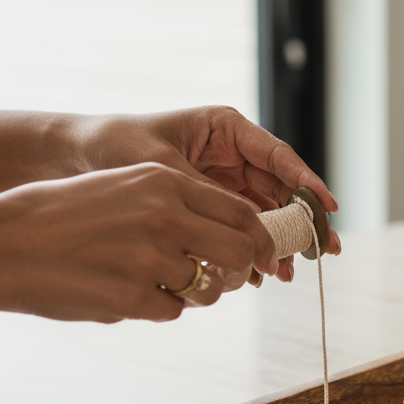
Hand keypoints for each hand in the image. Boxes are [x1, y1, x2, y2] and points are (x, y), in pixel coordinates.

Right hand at [0, 163, 278, 321]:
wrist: (2, 243)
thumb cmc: (63, 214)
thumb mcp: (124, 187)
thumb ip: (177, 205)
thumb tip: (232, 236)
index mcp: (164, 182)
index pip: (240, 213)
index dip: (260, 238)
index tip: (265, 253)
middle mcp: (165, 217)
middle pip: (239, 252)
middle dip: (243, 269)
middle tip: (234, 277)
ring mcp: (150, 259)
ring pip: (209, 288)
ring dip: (195, 292)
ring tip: (153, 280)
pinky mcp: (133, 298)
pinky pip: (173, 311)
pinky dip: (158, 307)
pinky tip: (123, 291)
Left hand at [71, 106, 339, 282]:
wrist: (75, 159)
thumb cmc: (116, 146)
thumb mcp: (162, 169)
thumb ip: (205, 195)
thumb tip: (243, 227)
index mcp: (226, 128)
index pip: (277, 157)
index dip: (307, 182)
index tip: (327, 207)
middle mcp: (232, 153)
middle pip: (280, 188)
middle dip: (300, 220)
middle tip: (323, 250)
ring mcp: (223, 180)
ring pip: (264, 212)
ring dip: (277, 241)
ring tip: (287, 272)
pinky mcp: (211, 205)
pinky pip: (240, 227)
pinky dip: (249, 249)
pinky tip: (258, 275)